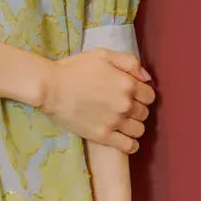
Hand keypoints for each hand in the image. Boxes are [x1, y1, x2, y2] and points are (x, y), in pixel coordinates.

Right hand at [38, 49, 154, 152]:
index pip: (150, 95)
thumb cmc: (75, 68)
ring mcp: (115, 122)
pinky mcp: (103, 136)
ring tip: (121, 121)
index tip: (131, 93)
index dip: (142, 93)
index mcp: (127, 84)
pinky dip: (130, 143)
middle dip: (137, 108)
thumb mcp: (102, 55)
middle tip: (122, 105)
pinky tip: (121, 136)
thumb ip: (129, 62)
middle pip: (145, 113)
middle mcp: (125, 104)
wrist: (50, 87)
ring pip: (139, 130)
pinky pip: (129, 146)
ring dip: (133, 125)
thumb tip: (147, 78)